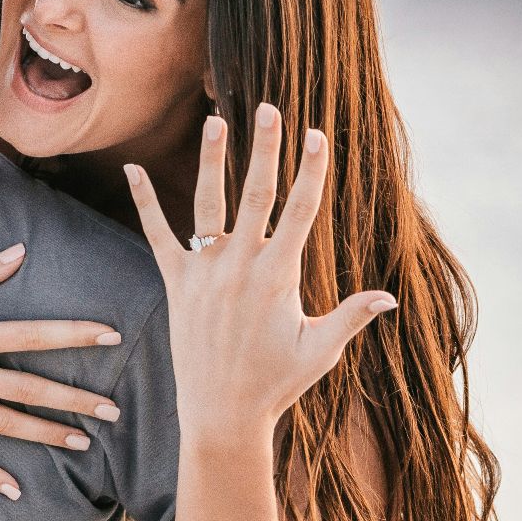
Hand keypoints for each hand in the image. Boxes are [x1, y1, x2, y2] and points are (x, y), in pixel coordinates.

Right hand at [0, 244, 124, 498]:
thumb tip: (18, 254)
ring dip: (46, 433)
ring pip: (5, 423)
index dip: (76, 334)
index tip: (113, 336)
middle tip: (115, 412)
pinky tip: (14, 489)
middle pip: (30, 389)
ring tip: (81, 442)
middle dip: (76, 400)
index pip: (33, 334)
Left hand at [124, 105, 395, 447]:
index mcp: (278, 275)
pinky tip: (132, 170)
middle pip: (256, 195)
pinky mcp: (176, 285)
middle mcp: (239, 266)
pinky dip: (145, 202)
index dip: (311, 169)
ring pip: (207, 205)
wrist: (221, 413)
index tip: (316, 133)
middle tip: (267, 107)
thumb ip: (352, 316)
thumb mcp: (321, 348)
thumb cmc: (276, 382)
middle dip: (264, 149)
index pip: (301, 210)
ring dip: (212, 161)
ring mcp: (204, 274)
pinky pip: (156, 236)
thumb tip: (389, 297)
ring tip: (215, 121)